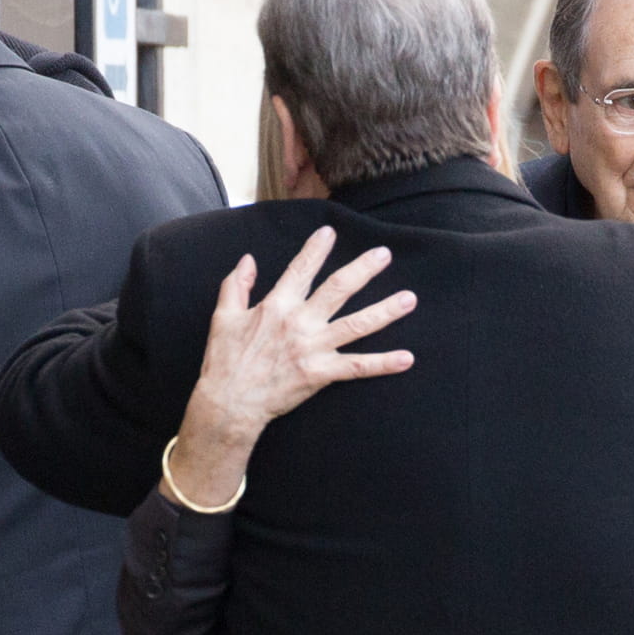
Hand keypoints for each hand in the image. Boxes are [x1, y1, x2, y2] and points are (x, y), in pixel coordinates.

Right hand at [163, 227, 415, 508]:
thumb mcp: (224, 317)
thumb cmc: (225, 361)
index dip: (316, 249)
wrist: (230, 402)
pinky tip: (407, 358)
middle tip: (385, 254)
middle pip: (339, 289)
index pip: (301, 269)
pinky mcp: (321, 373)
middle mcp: (299, 322)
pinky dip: (383, 364)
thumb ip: (236, 285)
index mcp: (277, 305)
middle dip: (364, 269)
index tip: (331, 232)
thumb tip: (247, 260)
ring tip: (409, 299)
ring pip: (357, 324)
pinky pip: (358, 367)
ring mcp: (313, 348)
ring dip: (386, 310)